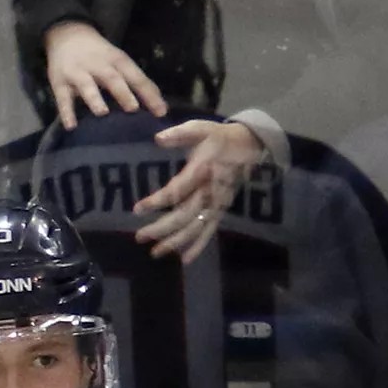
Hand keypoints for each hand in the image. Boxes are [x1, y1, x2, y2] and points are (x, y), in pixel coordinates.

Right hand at [43, 20, 166, 130]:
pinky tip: (71, 126)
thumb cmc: (100, 55)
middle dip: (123, 93)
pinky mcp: (59, 82)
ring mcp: (77, 73)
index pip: (136, 77)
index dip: (149, 94)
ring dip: (94, 98)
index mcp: (118, 60)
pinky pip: (63, 98)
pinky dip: (66, 112)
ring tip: (102, 113)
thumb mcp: (119, 61)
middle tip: (133, 109)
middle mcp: (98, 65)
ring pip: (87, 86)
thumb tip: (158, 107)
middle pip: (112, 79)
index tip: (161, 113)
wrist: (67, 34)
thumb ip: (135, 81)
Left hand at [131, 118, 263, 261]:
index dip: (158, 201)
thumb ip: (180, 134)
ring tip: (155, 253)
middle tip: (139, 237)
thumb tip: (158, 138)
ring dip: (176, 242)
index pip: (177, 190)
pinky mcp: (221, 209)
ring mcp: (217, 203)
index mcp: (202, 170)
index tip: (137, 209)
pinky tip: (184, 260)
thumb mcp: (200, 128)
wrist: (250, 145)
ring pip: (196, 227)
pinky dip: (198, 246)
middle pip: (185, 215)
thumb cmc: (218, 137)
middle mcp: (209, 191)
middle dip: (162, 228)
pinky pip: (209, 230)